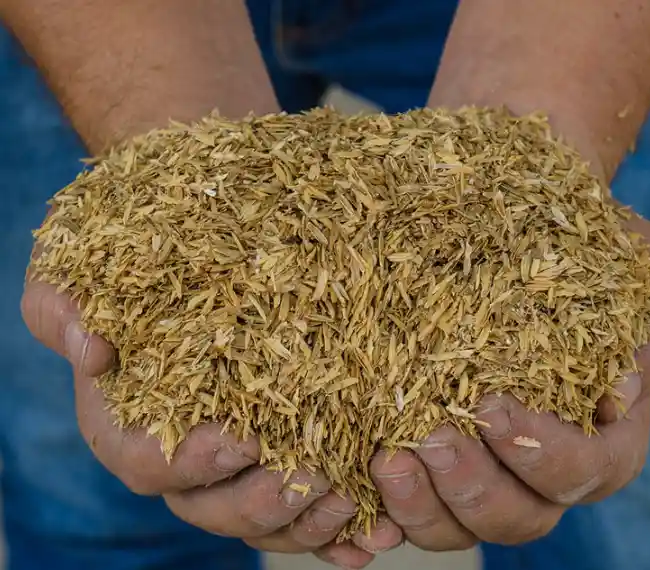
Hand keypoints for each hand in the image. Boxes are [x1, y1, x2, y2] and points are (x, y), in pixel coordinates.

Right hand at [21, 280, 402, 567]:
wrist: (183, 279)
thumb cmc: (128, 280)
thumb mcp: (76, 278)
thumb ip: (64, 310)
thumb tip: (94, 349)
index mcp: (126, 428)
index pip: (149, 464)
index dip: (195, 459)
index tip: (244, 435)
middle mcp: (180, 462)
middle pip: (214, 507)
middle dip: (264, 499)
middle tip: (315, 472)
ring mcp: (230, 472)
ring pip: (264, 519)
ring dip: (310, 520)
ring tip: (355, 497)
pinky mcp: (274, 468)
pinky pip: (303, 517)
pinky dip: (338, 532)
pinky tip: (374, 534)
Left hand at [369, 213, 649, 550]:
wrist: (518, 249)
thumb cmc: (582, 263)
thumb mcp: (634, 278)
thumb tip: (627, 389)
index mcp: (597, 440)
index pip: (581, 471)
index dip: (538, 451)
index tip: (491, 405)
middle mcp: (537, 471)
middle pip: (516, 515)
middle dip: (471, 484)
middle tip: (429, 436)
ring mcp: (478, 473)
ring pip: (455, 525)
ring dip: (418, 503)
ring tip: (384, 456)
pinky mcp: (426, 466)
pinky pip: (401, 510)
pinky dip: (376, 511)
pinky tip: (350, 484)